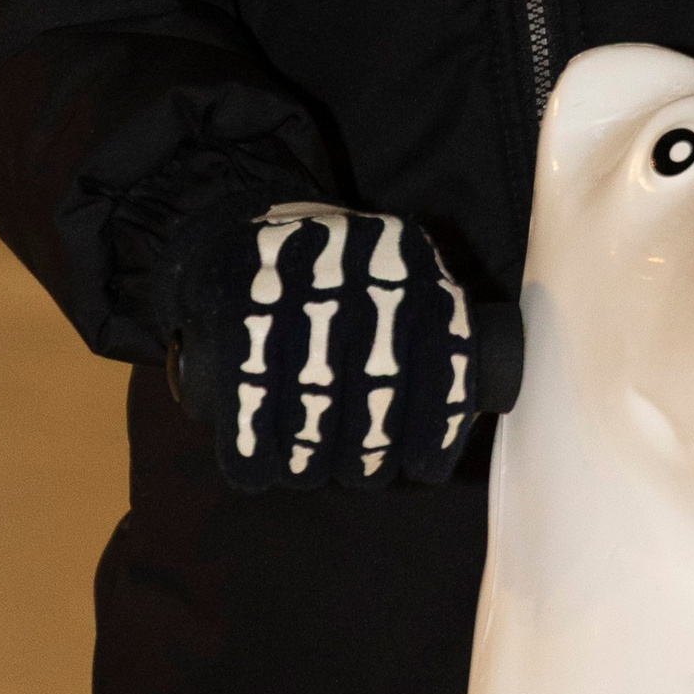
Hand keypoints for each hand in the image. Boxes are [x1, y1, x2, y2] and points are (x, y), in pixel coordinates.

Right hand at [172, 204, 481, 492]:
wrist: (243, 220)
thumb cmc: (336, 270)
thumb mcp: (398, 273)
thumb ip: (432, 327)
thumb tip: (455, 421)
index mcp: (408, 260)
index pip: (440, 357)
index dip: (435, 426)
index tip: (424, 464)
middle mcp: (358, 268)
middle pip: (375, 389)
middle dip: (369, 452)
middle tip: (362, 473)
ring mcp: (296, 284)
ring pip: (313, 402)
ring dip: (310, 459)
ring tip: (309, 471)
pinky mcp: (238, 306)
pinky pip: (247, 395)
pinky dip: (251, 449)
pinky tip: (257, 471)